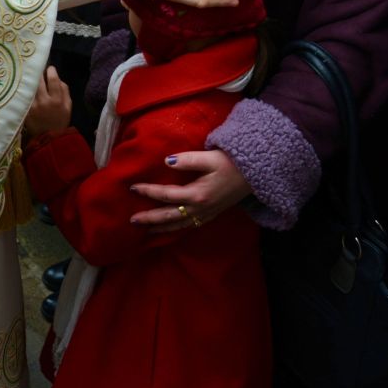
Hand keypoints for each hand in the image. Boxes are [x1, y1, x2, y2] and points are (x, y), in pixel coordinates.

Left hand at [24, 66, 71, 137]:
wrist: (48, 138)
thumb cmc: (60, 121)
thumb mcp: (68, 107)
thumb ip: (65, 91)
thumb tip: (58, 78)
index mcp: (56, 100)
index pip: (53, 80)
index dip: (51, 71)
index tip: (50, 68)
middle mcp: (43, 101)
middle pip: (39, 81)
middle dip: (39, 73)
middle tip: (39, 71)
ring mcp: (32, 106)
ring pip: (31, 87)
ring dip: (32, 81)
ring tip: (32, 77)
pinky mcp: (25, 110)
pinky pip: (25, 96)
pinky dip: (26, 90)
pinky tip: (26, 88)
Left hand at [130, 149, 251, 230]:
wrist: (256, 174)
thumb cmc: (233, 163)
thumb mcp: (210, 157)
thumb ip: (188, 160)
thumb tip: (167, 162)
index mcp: (197, 194)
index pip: (166, 195)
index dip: (148, 191)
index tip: (133, 188)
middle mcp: (199, 208)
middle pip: (169, 216)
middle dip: (149, 219)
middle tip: (132, 220)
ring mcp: (206, 214)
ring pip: (178, 225)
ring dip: (161, 228)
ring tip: (145, 230)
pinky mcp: (212, 214)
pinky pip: (189, 226)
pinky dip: (176, 229)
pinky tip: (170, 228)